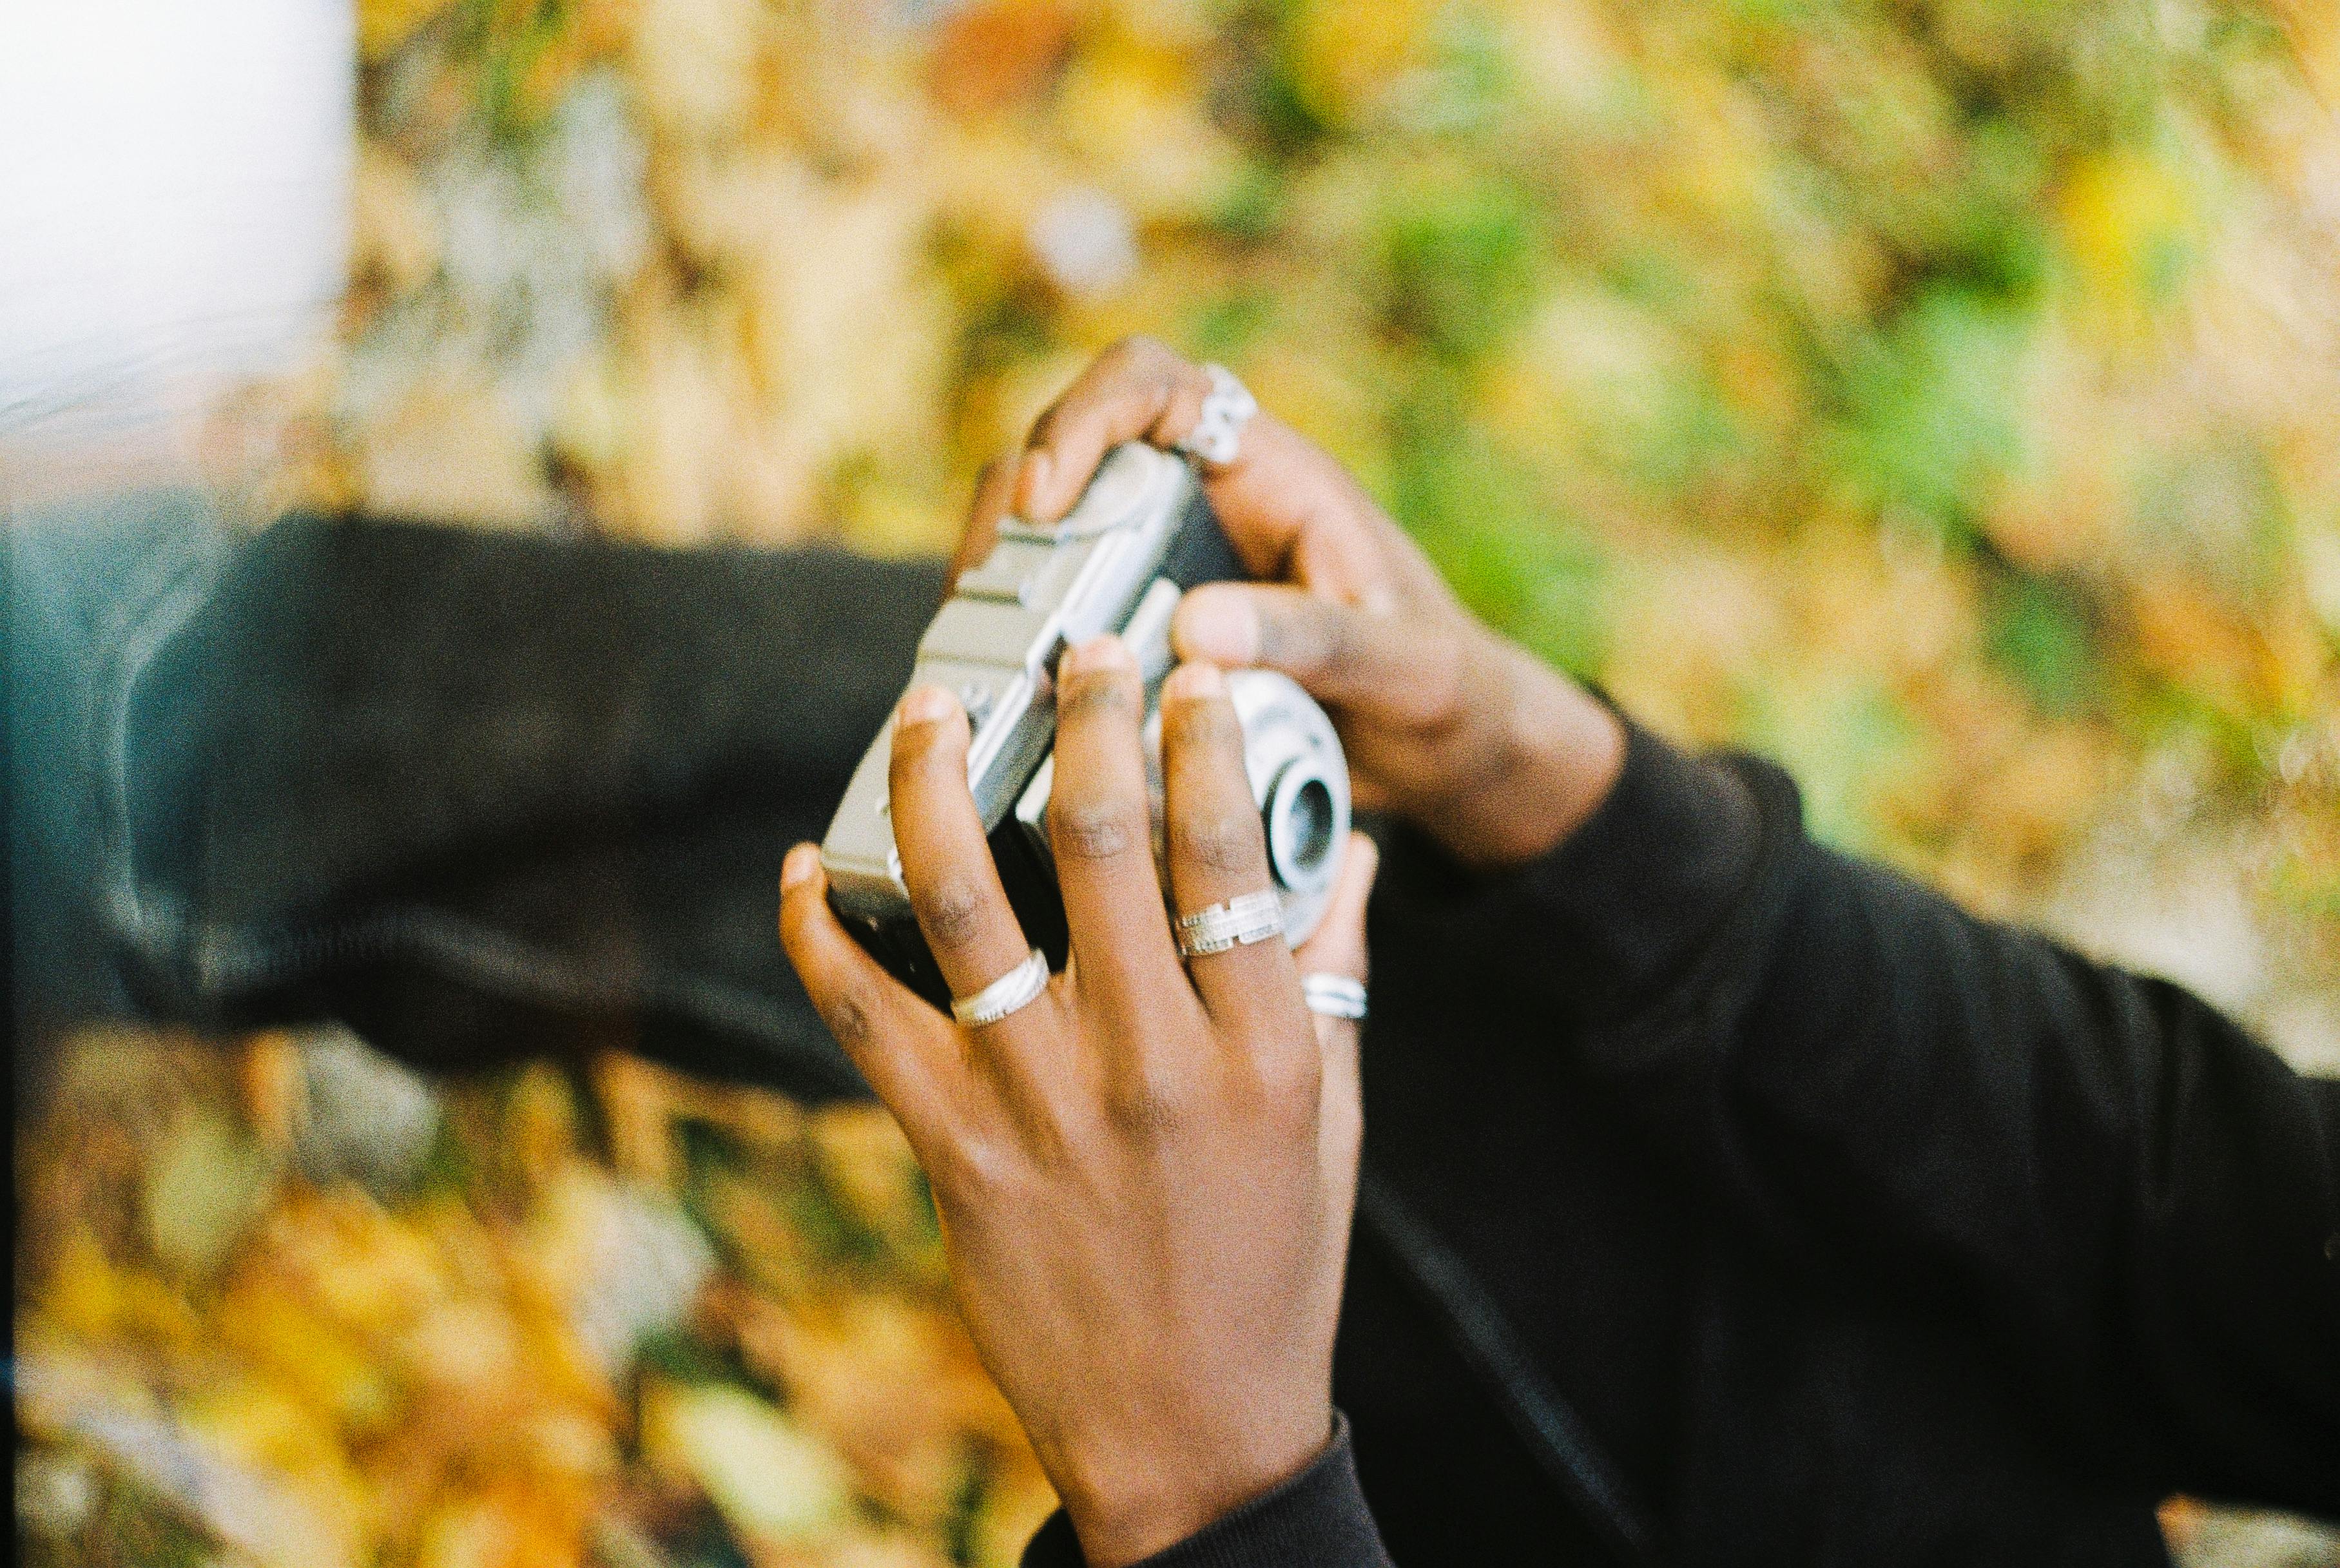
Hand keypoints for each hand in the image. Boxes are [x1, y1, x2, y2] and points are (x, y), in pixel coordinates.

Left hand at [779, 636, 1378, 1567]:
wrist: (1192, 1439)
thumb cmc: (1274, 1268)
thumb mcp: (1332, 1119)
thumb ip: (1334, 972)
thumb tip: (1353, 845)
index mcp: (1263, 1048)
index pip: (1231, 849)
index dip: (1201, 734)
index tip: (1183, 666)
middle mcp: (1152, 1064)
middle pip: (1105, 842)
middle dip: (1083, 716)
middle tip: (1071, 648)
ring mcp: (1042, 1109)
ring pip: (968, 906)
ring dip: (933, 788)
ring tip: (924, 708)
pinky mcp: (955, 1155)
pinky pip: (866, 1019)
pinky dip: (822, 932)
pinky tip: (806, 865)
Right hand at [955, 337, 1624, 871]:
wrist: (1450, 747)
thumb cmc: (1441, 683)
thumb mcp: (1399, 665)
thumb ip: (1311, 638)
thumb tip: (1191, 630)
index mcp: (1269, 469)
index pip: (1155, 385)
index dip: (1085, 417)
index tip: (1044, 496)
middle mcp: (1202, 501)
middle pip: (1070, 453)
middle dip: (1012, 509)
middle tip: (987, 594)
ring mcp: (1161, 562)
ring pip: (1045, 532)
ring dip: (1001, 578)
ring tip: (981, 649)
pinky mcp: (1140, 627)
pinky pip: (1058, 610)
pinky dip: (1020, 638)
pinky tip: (1003, 690)